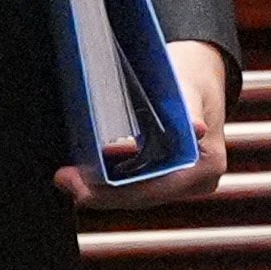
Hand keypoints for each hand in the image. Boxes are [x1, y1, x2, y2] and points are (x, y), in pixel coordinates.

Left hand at [59, 40, 231, 209]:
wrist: (198, 72)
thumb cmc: (191, 76)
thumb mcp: (189, 88)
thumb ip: (189, 111)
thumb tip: (196, 129)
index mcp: (205, 166)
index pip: (155, 190)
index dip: (116, 193)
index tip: (84, 189)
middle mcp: (195, 182)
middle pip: (140, 198)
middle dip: (100, 193)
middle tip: (65, 179)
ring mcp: (179, 183)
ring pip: (133, 195)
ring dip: (100, 188)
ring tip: (68, 177)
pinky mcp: (163, 177)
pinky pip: (133, 184)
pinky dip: (108, 179)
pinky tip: (83, 172)